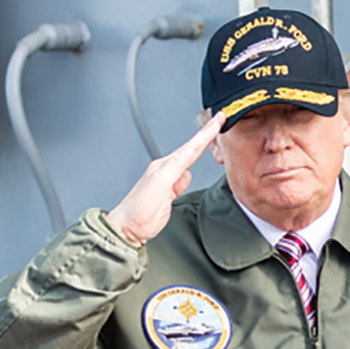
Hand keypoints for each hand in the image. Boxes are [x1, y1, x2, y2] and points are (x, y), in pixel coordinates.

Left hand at [110, 113, 225, 245]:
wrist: (130, 228)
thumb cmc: (138, 210)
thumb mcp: (159, 188)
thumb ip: (175, 176)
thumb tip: (189, 171)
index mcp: (165, 166)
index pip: (190, 147)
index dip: (205, 134)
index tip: (217, 120)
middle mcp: (166, 170)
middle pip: (191, 149)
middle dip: (205, 135)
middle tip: (219, 120)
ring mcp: (168, 181)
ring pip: (189, 161)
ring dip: (200, 149)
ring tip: (212, 135)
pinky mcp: (170, 192)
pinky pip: (185, 176)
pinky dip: (192, 168)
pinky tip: (193, 167)